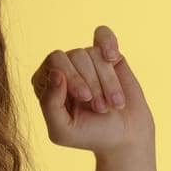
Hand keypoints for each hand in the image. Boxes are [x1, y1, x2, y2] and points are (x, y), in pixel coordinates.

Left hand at [29, 25, 153, 154]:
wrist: (125, 136)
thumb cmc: (89, 135)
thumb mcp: (62, 130)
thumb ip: (50, 104)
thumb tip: (55, 73)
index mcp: (45, 83)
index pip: (52, 65)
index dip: (72, 79)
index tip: (86, 99)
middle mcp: (63, 68)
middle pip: (72, 55)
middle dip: (90, 80)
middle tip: (101, 106)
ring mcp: (84, 61)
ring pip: (93, 53)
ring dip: (107, 81)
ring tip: (113, 103)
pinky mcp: (107, 55)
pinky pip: (103, 34)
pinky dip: (109, 42)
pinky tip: (113, 57)